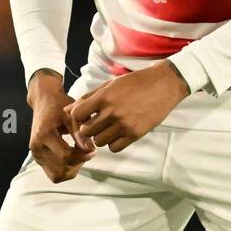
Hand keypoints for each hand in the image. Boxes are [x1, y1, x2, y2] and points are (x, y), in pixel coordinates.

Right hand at [26, 70, 96, 182]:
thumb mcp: (71, 114)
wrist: (43, 100)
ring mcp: (35, 154)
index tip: (93, 149)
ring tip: (80, 154)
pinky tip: (73, 156)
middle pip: (62, 169)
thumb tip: (90, 149)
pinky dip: (66, 169)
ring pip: (58, 175)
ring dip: (72, 168)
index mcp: (43, 134)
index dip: (82, 156)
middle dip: (78, 163)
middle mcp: (36, 147)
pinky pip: (54, 174)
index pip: (66, 156)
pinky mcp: (38, 158)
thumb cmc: (58, 104)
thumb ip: (79, 132)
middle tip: (87, 151)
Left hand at [67, 60, 190, 152]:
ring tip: (108, 128)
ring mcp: (124, 125)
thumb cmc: (135, 82)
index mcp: (104, 97)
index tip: (85, 116)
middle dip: (88, 129)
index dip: (78, 117)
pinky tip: (118, 134)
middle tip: (95, 124)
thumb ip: (88, 97)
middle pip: (86, 131)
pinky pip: (114, 148)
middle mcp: (112, 112)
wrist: (163, 85)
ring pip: (99, 142)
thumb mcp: (110, 85)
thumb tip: (67, 110)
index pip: (77, 115)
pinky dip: (113, 143)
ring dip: (100, 137)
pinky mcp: (136, 134)